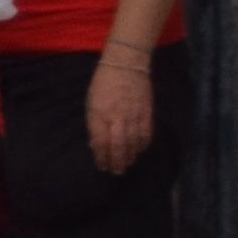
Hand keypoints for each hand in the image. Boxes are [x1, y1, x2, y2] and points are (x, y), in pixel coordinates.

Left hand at [88, 49, 154, 175]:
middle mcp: (116, 118)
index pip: (101, 143)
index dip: (101, 157)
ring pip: (133, 143)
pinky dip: (142, 145)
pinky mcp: (147, 113)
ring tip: (127, 164)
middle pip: (118, 147)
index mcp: (99, 114)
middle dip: (117, 162)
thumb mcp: (91, 103)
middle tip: (116, 171)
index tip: (102, 166)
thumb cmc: (103, 84)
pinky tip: (139, 151)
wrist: (126, 65)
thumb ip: (94, 123)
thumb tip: (96, 144)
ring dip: (130, 156)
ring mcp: (133, 116)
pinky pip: (146, 134)